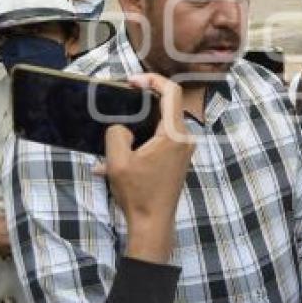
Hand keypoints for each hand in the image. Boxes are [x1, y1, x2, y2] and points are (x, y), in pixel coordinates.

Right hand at [94, 74, 194, 264]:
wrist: (153, 223)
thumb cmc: (137, 194)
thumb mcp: (117, 161)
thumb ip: (117, 134)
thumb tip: (121, 126)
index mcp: (174, 134)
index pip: (172, 92)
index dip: (152, 79)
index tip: (131, 81)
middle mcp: (185, 138)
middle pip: (167, 105)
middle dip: (143, 99)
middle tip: (121, 99)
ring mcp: (184, 149)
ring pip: (163, 123)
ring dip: (140, 122)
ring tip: (116, 128)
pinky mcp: (179, 159)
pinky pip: (163, 138)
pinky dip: (144, 139)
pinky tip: (120, 154)